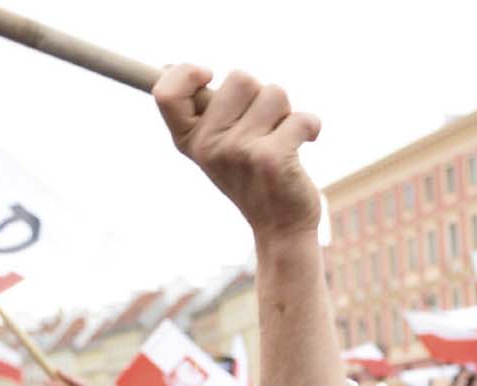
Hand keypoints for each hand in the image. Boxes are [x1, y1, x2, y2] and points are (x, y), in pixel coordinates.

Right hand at [153, 64, 322, 246]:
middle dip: (261, 95)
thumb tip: (170, 67)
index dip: (186, 73)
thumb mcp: (214, 145)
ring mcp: (238, 152)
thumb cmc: (250, 177)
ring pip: (275, 93)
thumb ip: (199, 109)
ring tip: (281, 140)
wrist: (280, 228)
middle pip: (239, 78)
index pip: (165, 93)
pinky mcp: (272, 159)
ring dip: (286, 112)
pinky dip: (311, 127)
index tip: (209, 75)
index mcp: (189, 140)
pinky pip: (301, 118)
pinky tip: (306, 144)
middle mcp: (209, 146)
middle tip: (263, 128)